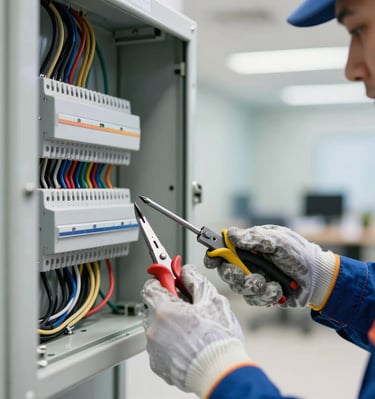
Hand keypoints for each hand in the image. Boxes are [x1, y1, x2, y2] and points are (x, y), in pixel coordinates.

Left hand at [141, 264, 251, 396]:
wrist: (221, 373)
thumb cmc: (218, 340)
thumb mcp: (212, 300)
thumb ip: (195, 281)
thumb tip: (186, 272)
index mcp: (164, 310)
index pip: (150, 286)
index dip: (162, 281)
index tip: (170, 280)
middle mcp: (154, 329)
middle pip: (154, 307)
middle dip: (169, 304)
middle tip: (188, 307)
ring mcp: (154, 349)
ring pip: (158, 328)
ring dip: (170, 325)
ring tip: (192, 330)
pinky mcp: (159, 365)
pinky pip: (161, 347)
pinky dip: (171, 344)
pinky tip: (189, 345)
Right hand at [204, 225, 337, 307]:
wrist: (317, 276)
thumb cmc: (299, 253)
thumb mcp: (278, 241)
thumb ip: (254, 238)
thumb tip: (230, 234)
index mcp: (249, 247)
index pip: (223, 250)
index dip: (214, 254)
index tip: (212, 259)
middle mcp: (248, 263)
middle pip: (226, 271)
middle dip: (233, 274)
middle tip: (243, 274)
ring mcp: (254, 279)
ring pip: (239, 288)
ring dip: (254, 286)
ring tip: (270, 283)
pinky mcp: (262, 294)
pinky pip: (254, 299)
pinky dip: (266, 295)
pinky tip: (278, 290)